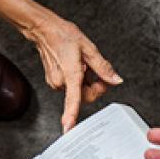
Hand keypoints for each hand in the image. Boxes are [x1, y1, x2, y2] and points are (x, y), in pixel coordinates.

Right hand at [21, 13, 121, 131]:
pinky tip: (76, 67)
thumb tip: (115, 80)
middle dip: (94, 86)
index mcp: (71, 74)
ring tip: (83, 65)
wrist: (44, 30)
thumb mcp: (88, 48)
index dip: (71, 114)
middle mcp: (61, 82)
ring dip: (86, 82)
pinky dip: (77, 80)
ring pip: (79, 92)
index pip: (73, 98)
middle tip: (95, 70)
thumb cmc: (63, 36)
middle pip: (85, 96)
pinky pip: (71, 87)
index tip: (68, 128)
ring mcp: (56, 83)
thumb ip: (103, 67)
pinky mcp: (54, 82)